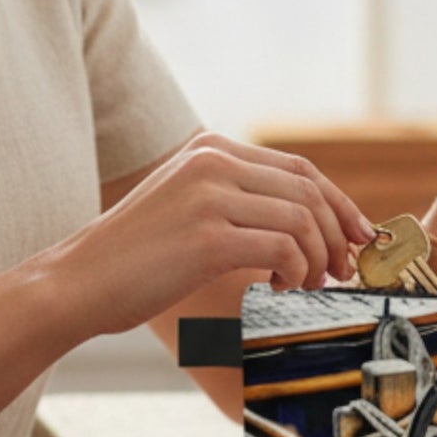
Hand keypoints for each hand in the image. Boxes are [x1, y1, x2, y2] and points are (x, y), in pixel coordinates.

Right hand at [58, 132, 378, 336]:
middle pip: (308, 189)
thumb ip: (236, 199)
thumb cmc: (135, 258)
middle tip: (341, 271)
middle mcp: (212, 161)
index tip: (358, 235)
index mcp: (210, 147)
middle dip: (338, 233)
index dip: (337, 203)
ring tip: (303, 284)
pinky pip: (283, 247)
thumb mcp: (186, 205)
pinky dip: (296, 271)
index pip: (298, 167)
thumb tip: (310, 223)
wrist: (78, 282)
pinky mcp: (207, 236)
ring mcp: (209, 195)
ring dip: (317, 259)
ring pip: (301, 218)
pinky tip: (279, 288)